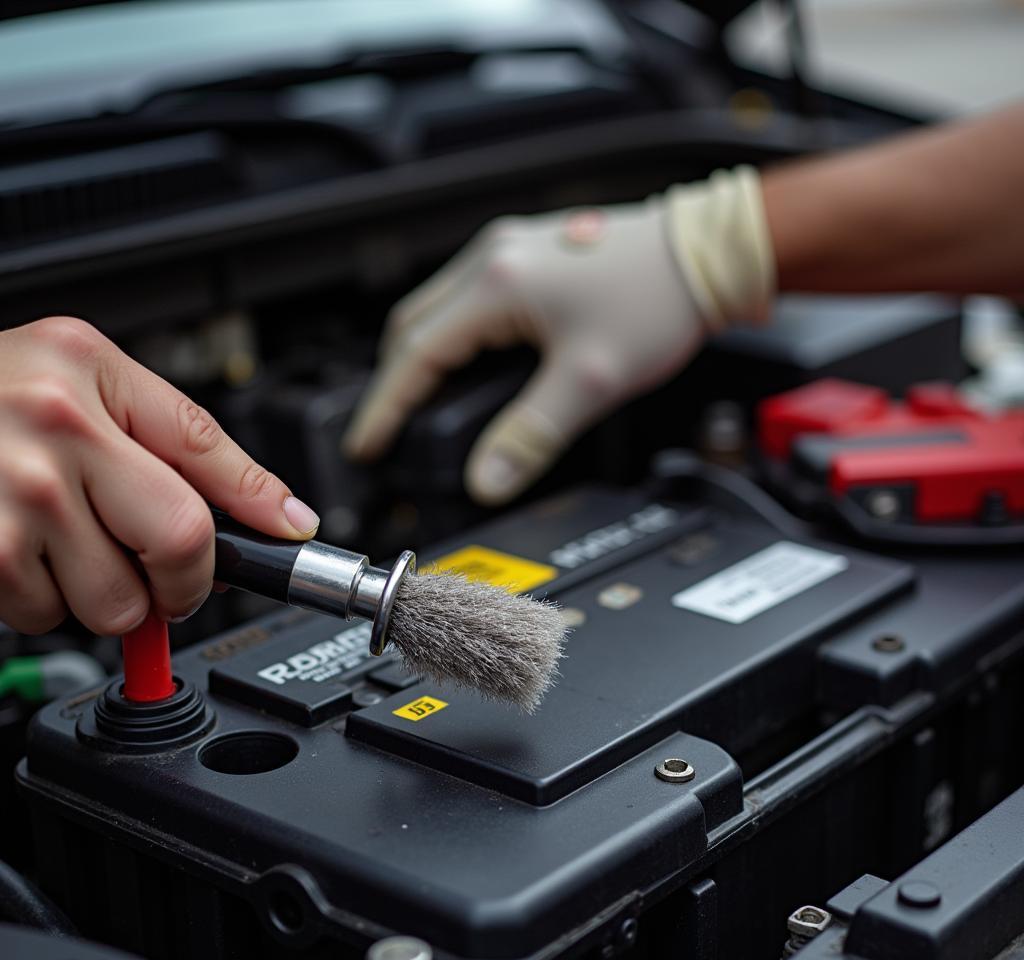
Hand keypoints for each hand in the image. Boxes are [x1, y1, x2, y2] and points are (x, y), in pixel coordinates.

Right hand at [0, 317, 319, 634]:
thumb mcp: (96, 382)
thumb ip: (194, 447)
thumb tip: (288, 516)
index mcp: (91, 376)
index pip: (204, 474)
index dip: (251, 526)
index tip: (280, 547)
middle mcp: (51, 430)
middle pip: (177, 550)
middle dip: (179, 581)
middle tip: (161, 571)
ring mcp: (6, 496)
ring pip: (110, 602)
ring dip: (103, 593)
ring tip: (68, 541)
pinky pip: (42, 614)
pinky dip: (43, 601)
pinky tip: (24, 552)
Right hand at [343, 166, 772, 503]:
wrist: (707, 254)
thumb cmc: (659, 300)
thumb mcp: (591, 382)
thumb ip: (531, 437)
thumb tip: (486, 481)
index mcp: (498, 285)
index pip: (416, 355)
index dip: (386, 407)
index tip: (367, 443)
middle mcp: (493, 257)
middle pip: (412, 324)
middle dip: (392, 381)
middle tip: (387, 428)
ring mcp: (509, 250)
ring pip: (435, 307)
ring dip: (419, 355)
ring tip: (417, 402)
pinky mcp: (527, 254)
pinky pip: (464, 296)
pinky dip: (450, 334)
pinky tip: (463, 361)